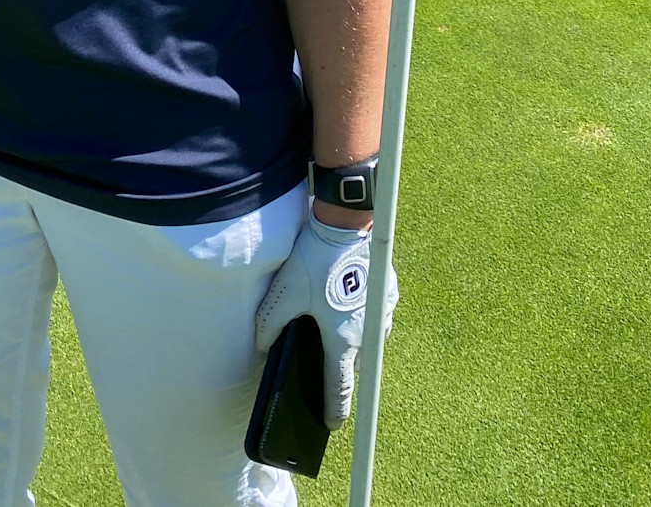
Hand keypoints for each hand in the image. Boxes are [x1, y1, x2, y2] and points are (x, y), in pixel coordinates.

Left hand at [253, 196, 398, 428]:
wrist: (346, 225)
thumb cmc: (316, 260)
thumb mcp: (285, 292)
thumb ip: (270, 323)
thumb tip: (261, 346)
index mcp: (344, 340)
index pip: (341, 388)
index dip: (334, 410)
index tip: (330, 424)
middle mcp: (369, 333)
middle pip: (354, 363)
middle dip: (341, 367)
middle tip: (325, 363)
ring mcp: (382, 314)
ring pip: (367, 340)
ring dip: (353, 339)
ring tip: (331, 324)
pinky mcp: (389, 294)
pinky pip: (375, 317)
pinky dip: (361, 315)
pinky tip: (344, 298)